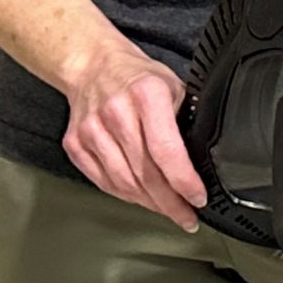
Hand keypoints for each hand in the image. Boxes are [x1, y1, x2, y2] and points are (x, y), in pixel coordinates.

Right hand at [60, 31, 206, 229]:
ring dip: (149, 203)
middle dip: (170, 203)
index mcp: (147, 94)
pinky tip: (142, 199)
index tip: (198, 199)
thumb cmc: (139, 77)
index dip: (184, 182)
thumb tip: (207, 158)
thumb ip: (187, 120)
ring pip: (123, 183)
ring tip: (168, 210)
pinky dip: (125, 195)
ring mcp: (91, 130)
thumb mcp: (174, 86)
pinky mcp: (75, 144)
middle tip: (186, 217)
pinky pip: (103, 181)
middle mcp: (116, 112)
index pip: (166, 151)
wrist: (92, 66)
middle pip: (145, 173)